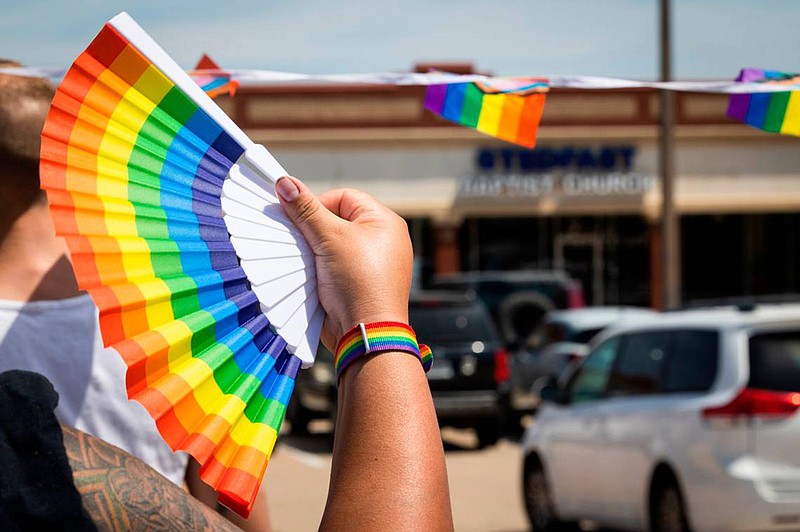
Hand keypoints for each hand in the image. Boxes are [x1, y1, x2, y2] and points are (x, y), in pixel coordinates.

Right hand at [275, 176, 412, 349]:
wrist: (366, 333)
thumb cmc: (358, 281)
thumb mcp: (330, 238)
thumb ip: (306, 210)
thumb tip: (284, 182)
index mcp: (384, 222)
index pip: (344, 197)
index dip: (317, 204)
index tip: (294, 217)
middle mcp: (382, 241)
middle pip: (336, 221)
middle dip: (311, 229)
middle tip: (293, 237)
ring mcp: (370, 264)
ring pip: (331, 246)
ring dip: (312, 250)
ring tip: (300, 258)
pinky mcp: (357, 284)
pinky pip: (333, 267)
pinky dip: (318, 269)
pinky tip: (306, 274)